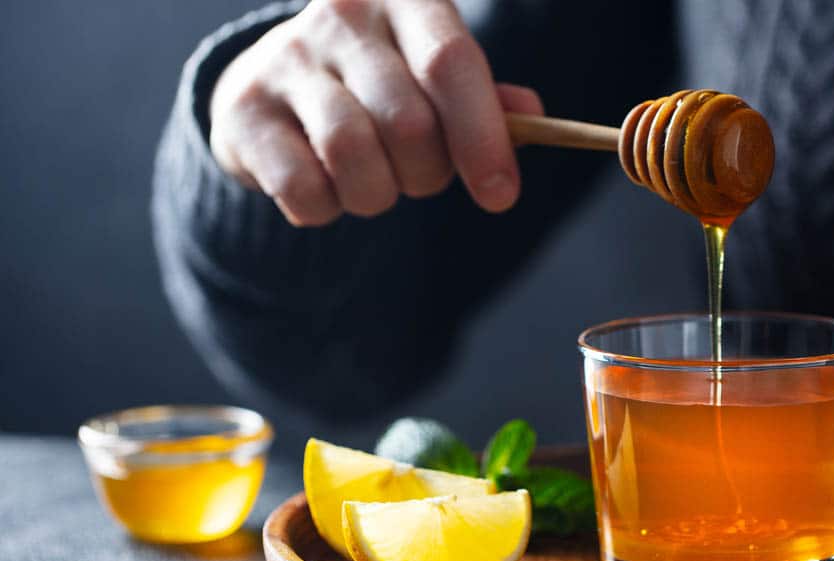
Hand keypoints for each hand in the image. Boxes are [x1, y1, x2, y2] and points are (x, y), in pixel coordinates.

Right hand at [209, 0, 542, 225]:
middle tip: (420, 177)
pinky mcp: (242, 109)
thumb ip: (487, 103)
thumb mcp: (439, 84)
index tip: (501, 196)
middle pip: (408, 122)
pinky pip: (303, 188)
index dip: (482, 137)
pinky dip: (327, 209)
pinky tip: (326, 188)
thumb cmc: (382, 89)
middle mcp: (342, 14)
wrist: (277, 89)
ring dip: (377, 196)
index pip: (450, 62)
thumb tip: (533, 118)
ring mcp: (284, 57)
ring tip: (374, 185)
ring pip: (352, 154)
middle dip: (428, 175)